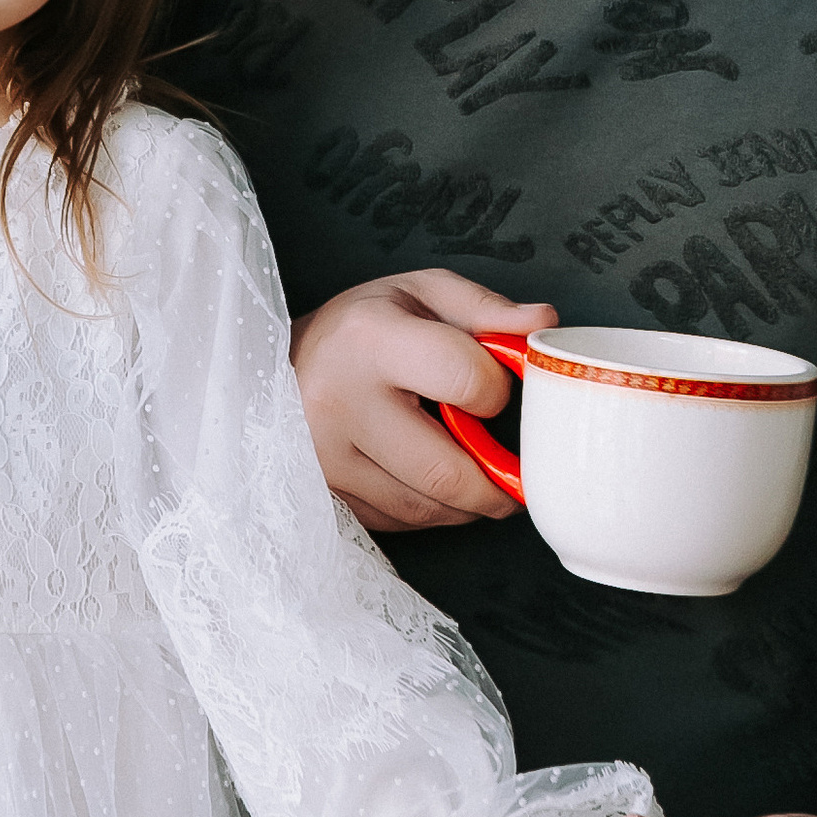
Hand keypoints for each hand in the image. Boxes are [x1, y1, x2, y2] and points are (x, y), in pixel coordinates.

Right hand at [290, 269, 556, 530]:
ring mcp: (323, 458)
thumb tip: (543, 323)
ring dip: (465, 503)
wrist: (273, 364)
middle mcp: (338, 403)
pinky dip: (428, 511)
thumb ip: (486, 310)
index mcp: (370, 341)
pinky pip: (397, 522)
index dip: (495, 391)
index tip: (491, 391)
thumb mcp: (419, 294)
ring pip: (426, 509)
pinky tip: (428, 483)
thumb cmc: (358, 328)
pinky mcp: (322, 494)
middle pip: (448, 473)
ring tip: (473, 475)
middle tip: (514, 476)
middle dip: (497, 483)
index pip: (466, 382)